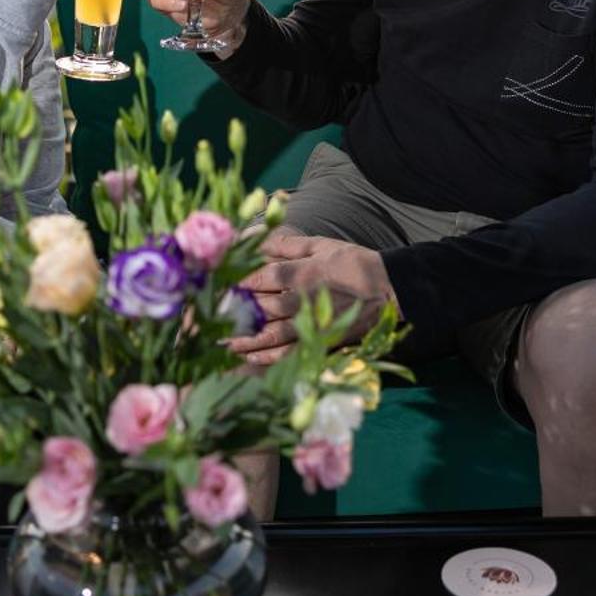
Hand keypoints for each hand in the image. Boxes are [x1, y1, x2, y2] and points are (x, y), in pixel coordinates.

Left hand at [229, 228, 396, 365]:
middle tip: (206, 318)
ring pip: (267, 334)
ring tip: (219, 344)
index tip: (213, 286)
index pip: (255, 278)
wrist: (389, 290)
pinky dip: (269, 356)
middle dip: (231, 313)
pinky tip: (251, 357)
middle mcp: (297, 301)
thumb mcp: (321, 245)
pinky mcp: (319, 340)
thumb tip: (258, 237)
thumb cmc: (354, 263)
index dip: (233, 283)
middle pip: (256, 308)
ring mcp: (308, 323)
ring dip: (242, 339)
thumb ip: (287, 244)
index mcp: (297, 274)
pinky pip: (289, 351)